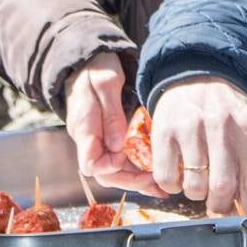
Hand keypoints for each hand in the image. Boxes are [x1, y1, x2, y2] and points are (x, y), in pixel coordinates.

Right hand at [63, 51, 162, 196]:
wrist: (87, 58)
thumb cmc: (96, 67)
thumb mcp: (106, 83)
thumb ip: (112, 115)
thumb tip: (118, 146)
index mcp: (84, 127)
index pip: (90, 163)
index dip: (110, 168)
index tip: (128, 161)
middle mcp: (89, 139)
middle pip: (105, 173)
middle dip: (130, 181)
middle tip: (156, 184)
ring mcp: (98, 139)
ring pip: (114, 170)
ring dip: (136, 180)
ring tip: (162, 188)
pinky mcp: (107, 136)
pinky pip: (121, 158)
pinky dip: (137, 168)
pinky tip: (156, 173)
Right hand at [151, 76, 246, 215]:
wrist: (197, 72)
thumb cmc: (226, 107)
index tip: (244, 211)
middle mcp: (221, 125)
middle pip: (222, 188)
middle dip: (220, 206)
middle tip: (218, 205)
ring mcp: (190, 128)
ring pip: (194, 186)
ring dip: (197, 194)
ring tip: (199, 184)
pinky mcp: (164, 131)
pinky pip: (167, 177)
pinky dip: (173, 186)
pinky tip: (180, 175)